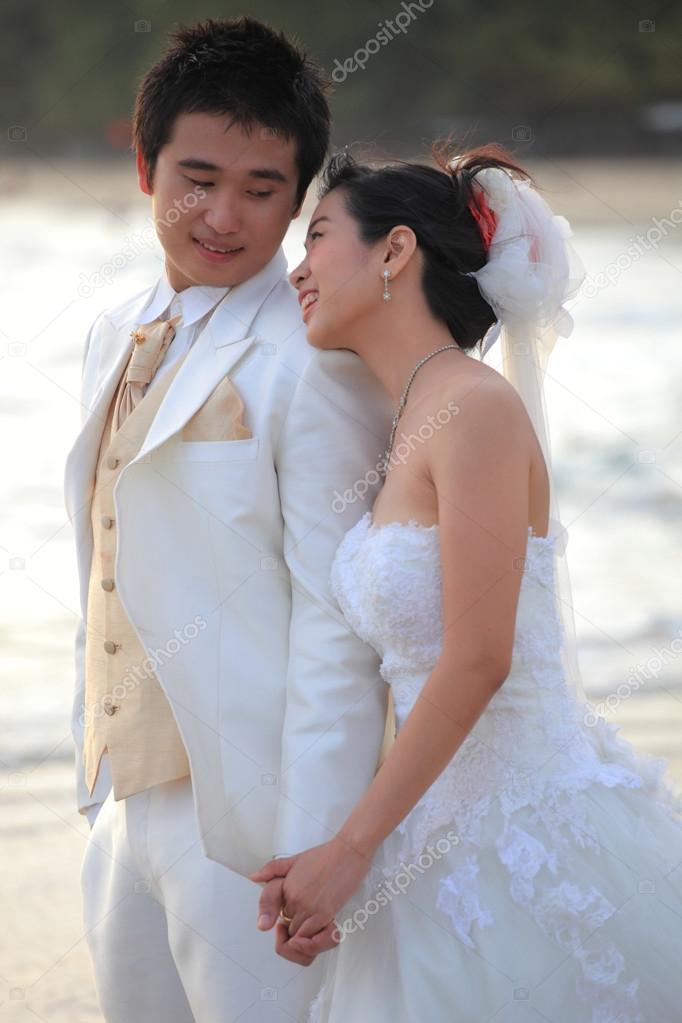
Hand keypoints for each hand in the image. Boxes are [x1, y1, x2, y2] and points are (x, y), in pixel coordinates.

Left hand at [250, 835, 372, 943]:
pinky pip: (312, 939)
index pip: (274, 912)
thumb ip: (273, 869)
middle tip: (308, 918)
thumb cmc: (326, 855)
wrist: (349, 852)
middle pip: (288, 926)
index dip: (280, 919)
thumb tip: (254, 877)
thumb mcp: (295, 859)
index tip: (283, 924)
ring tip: (316, 923)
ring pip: (299, 936)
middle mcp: (294, 899)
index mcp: (285, 886)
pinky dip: (315, 937)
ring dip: (307, 933)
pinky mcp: (324, 914)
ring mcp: (308, 907)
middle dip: (296, 926)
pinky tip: (322, 926)